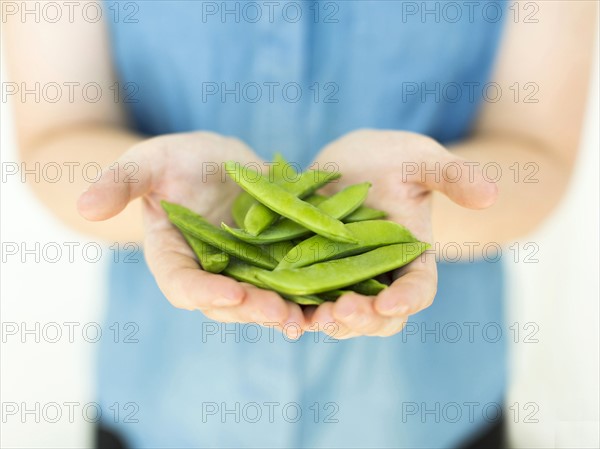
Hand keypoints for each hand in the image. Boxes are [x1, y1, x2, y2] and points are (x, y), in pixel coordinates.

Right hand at [77, 132, 304, 333]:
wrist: (216, 165)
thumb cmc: (175, 162)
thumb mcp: (147, 162)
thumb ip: (120, 183)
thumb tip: (85, 207)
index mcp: (173, 259)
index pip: (183, 286)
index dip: (204, 294)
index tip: (229, 295)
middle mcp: (210, 275)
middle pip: (228, 304)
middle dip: (254, 310)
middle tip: (280, 314)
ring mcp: (244, 272)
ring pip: (263, 301)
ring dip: (286, 311)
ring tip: (309, 318)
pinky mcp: (274, 263)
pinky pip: (291, 283)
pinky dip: (309, 293)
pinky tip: (331, 298)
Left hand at [306, 129, 497, 338]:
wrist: (351, 163)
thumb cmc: (393, 160)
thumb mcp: (421, 160)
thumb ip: (452, 175)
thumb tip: (490, 193)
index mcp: (413, 258)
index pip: (419, 288)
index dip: (408, 299)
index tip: (392, 303)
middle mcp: (380, 278)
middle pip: (378, 316)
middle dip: (363, 319)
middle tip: (343, 311)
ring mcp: (345, 279)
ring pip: (341, 314)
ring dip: (326, 321)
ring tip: (310, 319)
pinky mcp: (311, 272)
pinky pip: (305, 298)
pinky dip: (295, 308)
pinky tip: (280, 311)